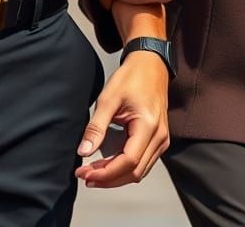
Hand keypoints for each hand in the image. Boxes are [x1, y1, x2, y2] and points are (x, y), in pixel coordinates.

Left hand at [74, 51, 169, 187]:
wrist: (150, 65)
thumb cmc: (132, 77)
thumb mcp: (108, 98)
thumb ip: (96, 127)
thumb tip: (83, 152)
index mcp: (148, 126)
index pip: (128, 162)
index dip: (105, 173)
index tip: (84, 173)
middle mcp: (159, 137)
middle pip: (134, 172)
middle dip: (108, 179)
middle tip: (84, 176)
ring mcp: (161, 140)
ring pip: (139, 171)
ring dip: (115, 176)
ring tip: (92, 173)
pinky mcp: (158, 139)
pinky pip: (143, 162)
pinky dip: (124, 168)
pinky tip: (107, 165)